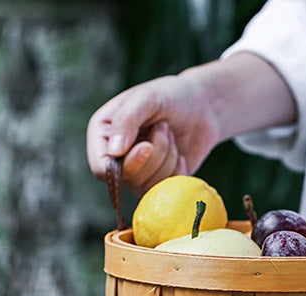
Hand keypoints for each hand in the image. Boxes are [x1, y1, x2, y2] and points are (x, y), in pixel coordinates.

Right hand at [86, 70, 219, 194]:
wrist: (203, 106)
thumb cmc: (171, 96)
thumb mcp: (147, 98)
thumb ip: (127, 121)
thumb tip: (114, 153)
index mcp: (103, 135)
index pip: (101, 168)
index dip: (125, 163)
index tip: (146, 146)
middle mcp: (117, 158)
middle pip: (129, 179)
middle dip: (154, 154)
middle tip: (164, 126)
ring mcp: (139, 173)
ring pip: (150, 186)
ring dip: (168, 158)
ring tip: (170, 134)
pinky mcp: (160, 182)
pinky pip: (168, 189)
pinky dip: (178, 170)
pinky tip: (180, 151)